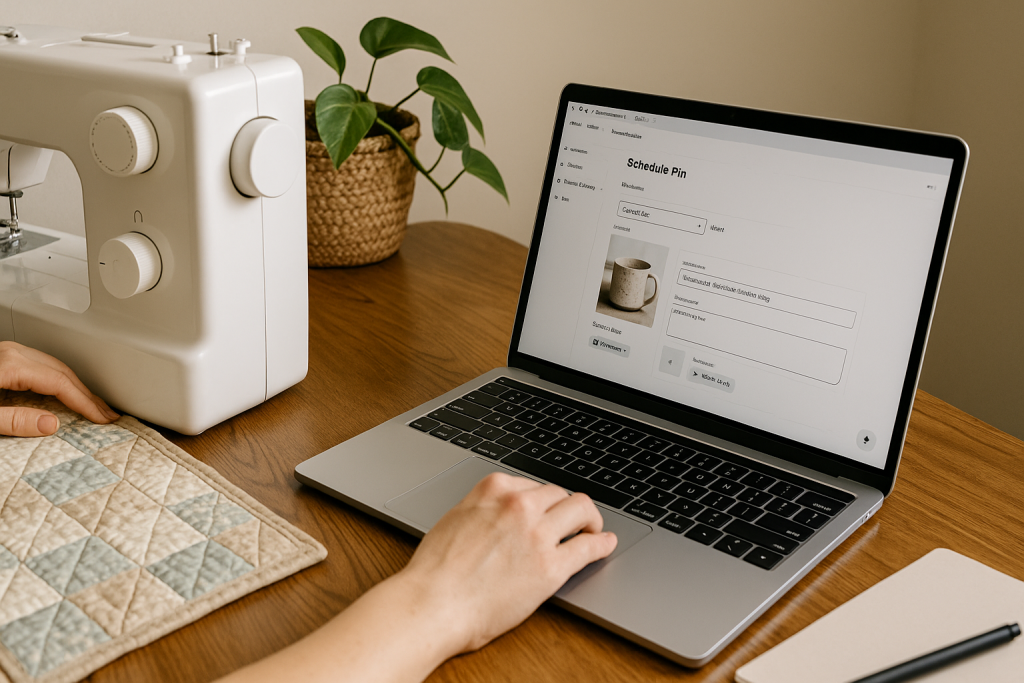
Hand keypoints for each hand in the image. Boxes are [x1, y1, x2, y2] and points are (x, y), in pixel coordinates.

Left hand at [0, 341, 118, 436]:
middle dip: (88, 396)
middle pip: (63, 372)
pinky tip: (69, 393)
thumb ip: (14, 421)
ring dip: (77, 387)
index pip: (59, 383)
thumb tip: (51, 424)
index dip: (84, 402)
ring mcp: (10, 353)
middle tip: (107, 414)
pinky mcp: (6, 358)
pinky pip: (44, 366)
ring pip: (56, 367)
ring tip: (94, 406)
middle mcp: (13, 354)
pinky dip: (62, 381)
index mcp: (10, 365)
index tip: (100, 418)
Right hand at [399, 472, 617, 653]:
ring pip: (581, 510)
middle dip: (567, 507)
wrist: (432, 603)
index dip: (542, 500)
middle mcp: (518, 506)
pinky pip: (589, 547)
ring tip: (593, 530)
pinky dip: (602, 544)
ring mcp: (537, 535)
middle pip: (560, 493)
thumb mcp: (455, 519)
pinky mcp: (551, 567)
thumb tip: (497, 515)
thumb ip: (482, 510)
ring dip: (590, 519)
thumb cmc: (435, 571)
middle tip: (573, 520)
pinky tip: (605, 544)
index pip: (532, 485)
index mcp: (493, 490)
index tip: (547, 509)